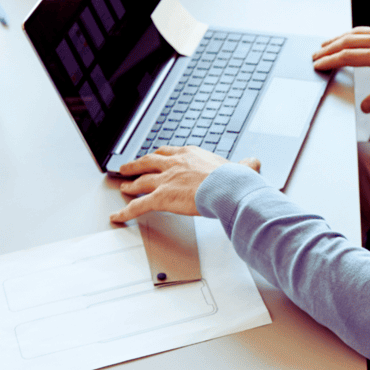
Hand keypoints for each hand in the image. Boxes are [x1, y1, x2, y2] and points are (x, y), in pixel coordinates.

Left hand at [109, 146, 260, 223]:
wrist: (227, 188)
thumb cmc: (233, 179)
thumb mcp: (240, 167)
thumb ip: (244, 165)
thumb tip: (253, 163)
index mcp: (191, 154)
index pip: (169, 152)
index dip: (158, 155)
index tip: (154, 156)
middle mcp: (174, 164)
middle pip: (148, 162)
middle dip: (136, 165)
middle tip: (127, 167)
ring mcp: (165, 179)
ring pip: (140, 181)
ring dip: (130, 185)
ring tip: (123, 188)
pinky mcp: (160, 196)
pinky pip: (137, 206)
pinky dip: (125, 212)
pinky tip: (117, 216)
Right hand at [313, 25, 369, 112]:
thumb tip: (364, 107)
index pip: (349, 56)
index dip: (331, 60)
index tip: (318, 64)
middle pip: (348, 41)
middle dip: (328, 48)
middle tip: (315, 55)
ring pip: (356, 32)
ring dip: (338, 38)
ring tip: (326, 44)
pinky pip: (366, 29)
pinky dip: (352, 33)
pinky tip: (351, 37)